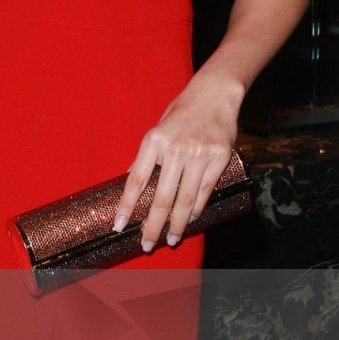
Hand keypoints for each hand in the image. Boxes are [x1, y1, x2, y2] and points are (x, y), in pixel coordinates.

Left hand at [112, 78, 240, 250]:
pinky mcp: (219, 158)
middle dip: (153, 225)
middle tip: (147, 244)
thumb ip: (145, 156)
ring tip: (171, 239)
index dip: (127, 206)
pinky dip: (196, 207)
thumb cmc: (181, 114)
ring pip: (185, 199)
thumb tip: (130, 179)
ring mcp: (199, 154)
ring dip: (177, 223)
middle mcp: (175, 149)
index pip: (136, 180)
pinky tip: (189, 219)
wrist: (214, 95)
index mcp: (153, 141)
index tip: (119, 226)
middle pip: (161, 197)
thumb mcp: (156, 130)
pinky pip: (205, 190)